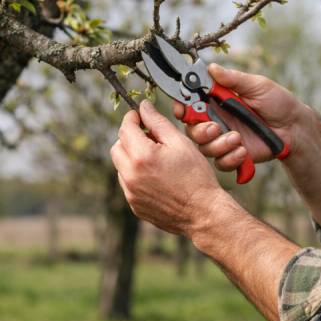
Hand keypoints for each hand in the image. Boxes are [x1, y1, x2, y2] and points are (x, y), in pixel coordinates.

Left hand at [111, 101, 227, 236]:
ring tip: (157, 161)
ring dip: (133, 158)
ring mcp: (131, 192)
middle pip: (117, 147)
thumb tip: (144, 107)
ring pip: (121, 166)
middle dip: (129, 138)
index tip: (139, 115)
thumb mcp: (180, 143)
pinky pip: (129, 184)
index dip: (132, 118)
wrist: (203, 212)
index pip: (125, 128)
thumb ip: (158, 122)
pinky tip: (158, 178)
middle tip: (149, 138)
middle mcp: (130, 175)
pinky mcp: (134, 205)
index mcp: (142, 156)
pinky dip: (137, 176)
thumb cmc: (196, 177)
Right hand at [175, 63, 307, 173]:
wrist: (294, 127)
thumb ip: (233, 79)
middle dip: (199, 130)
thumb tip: (211, 68)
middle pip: (192, 128)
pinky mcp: (233, 155)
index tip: (182, 109)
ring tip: (237, 139)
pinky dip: (230, 158)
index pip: (191, 103)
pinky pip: (220, 162)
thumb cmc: (277, 102)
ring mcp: (224, 139)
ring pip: (204, 147)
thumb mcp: (257, 86)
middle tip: (214, 127)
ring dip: (218, 144)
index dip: (182, 106)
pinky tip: (244, 151)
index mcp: (218, 100)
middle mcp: (217, 120)